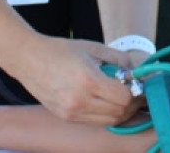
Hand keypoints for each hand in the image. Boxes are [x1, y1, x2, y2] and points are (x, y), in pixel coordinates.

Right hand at [10, 36, 140, 124]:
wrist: (28, 59)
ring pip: (109, 121)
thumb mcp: (94, 47)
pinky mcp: (66, 117)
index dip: (137, 92)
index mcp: (89, 80)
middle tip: (136, 91)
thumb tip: (136, 72)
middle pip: (120, 112)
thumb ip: (119, 59)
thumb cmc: (61, 50)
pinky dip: (107, 114)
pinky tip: (107, 101)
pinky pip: (95, 121)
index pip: (124, 97)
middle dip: (133, 103)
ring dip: (122, 111)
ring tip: (123, 96)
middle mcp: (80, 100)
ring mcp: (72, 112)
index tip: (140, 84)